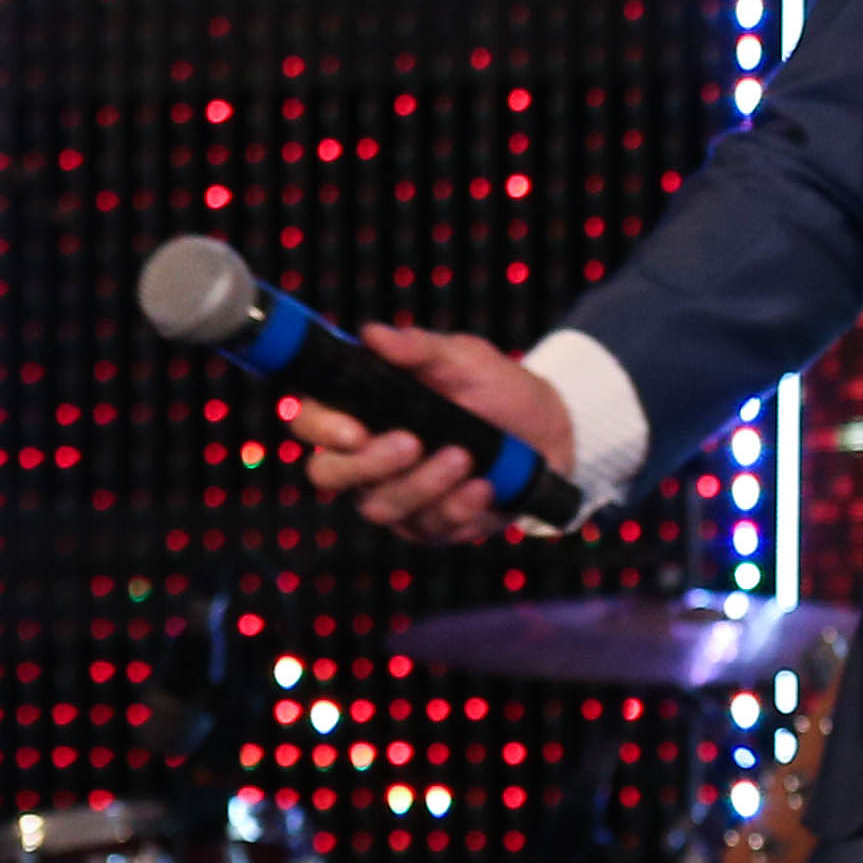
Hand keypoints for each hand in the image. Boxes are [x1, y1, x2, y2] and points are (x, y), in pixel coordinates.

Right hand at [288, 322, 568, 546]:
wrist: (551, 430)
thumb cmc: (497, 388)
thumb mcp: (464, 359)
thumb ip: (419, 349)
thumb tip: (372, 334)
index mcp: (362, 411)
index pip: (310, 423)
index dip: (321, 428)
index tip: (355, 429)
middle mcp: (367, 457)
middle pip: (328, 474)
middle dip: (369, 464)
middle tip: (413, 443)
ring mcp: (395, 495)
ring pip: (379, 507)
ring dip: (424, 484)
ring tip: (466, 457)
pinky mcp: (430, 525)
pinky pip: (429, 528)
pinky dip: (459, 507)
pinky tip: (485, 486)